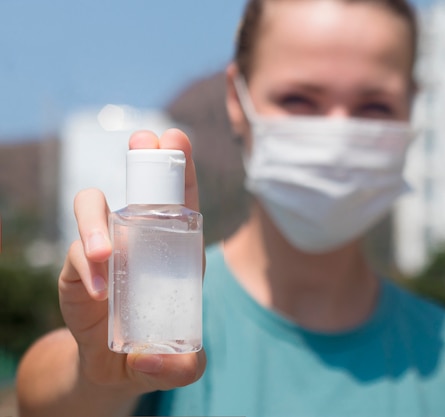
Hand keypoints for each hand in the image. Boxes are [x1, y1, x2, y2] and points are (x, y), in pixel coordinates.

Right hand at [59, 129, 205, 393]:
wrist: (115, 366)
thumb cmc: (155, 351)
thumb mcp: (180, 363)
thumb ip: (183, 366)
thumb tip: (164, 365)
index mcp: (175, 249)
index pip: (181, 202)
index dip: (182, 170)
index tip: (177, 139)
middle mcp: (141, 239)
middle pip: (139, 187)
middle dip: (141, 159)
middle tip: (144, 140)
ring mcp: (108, 248)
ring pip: (93, 208)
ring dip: (97, 223)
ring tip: (105, 254)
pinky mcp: (79, 268)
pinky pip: (77, 253)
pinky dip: (85, 266)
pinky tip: (99, 293)